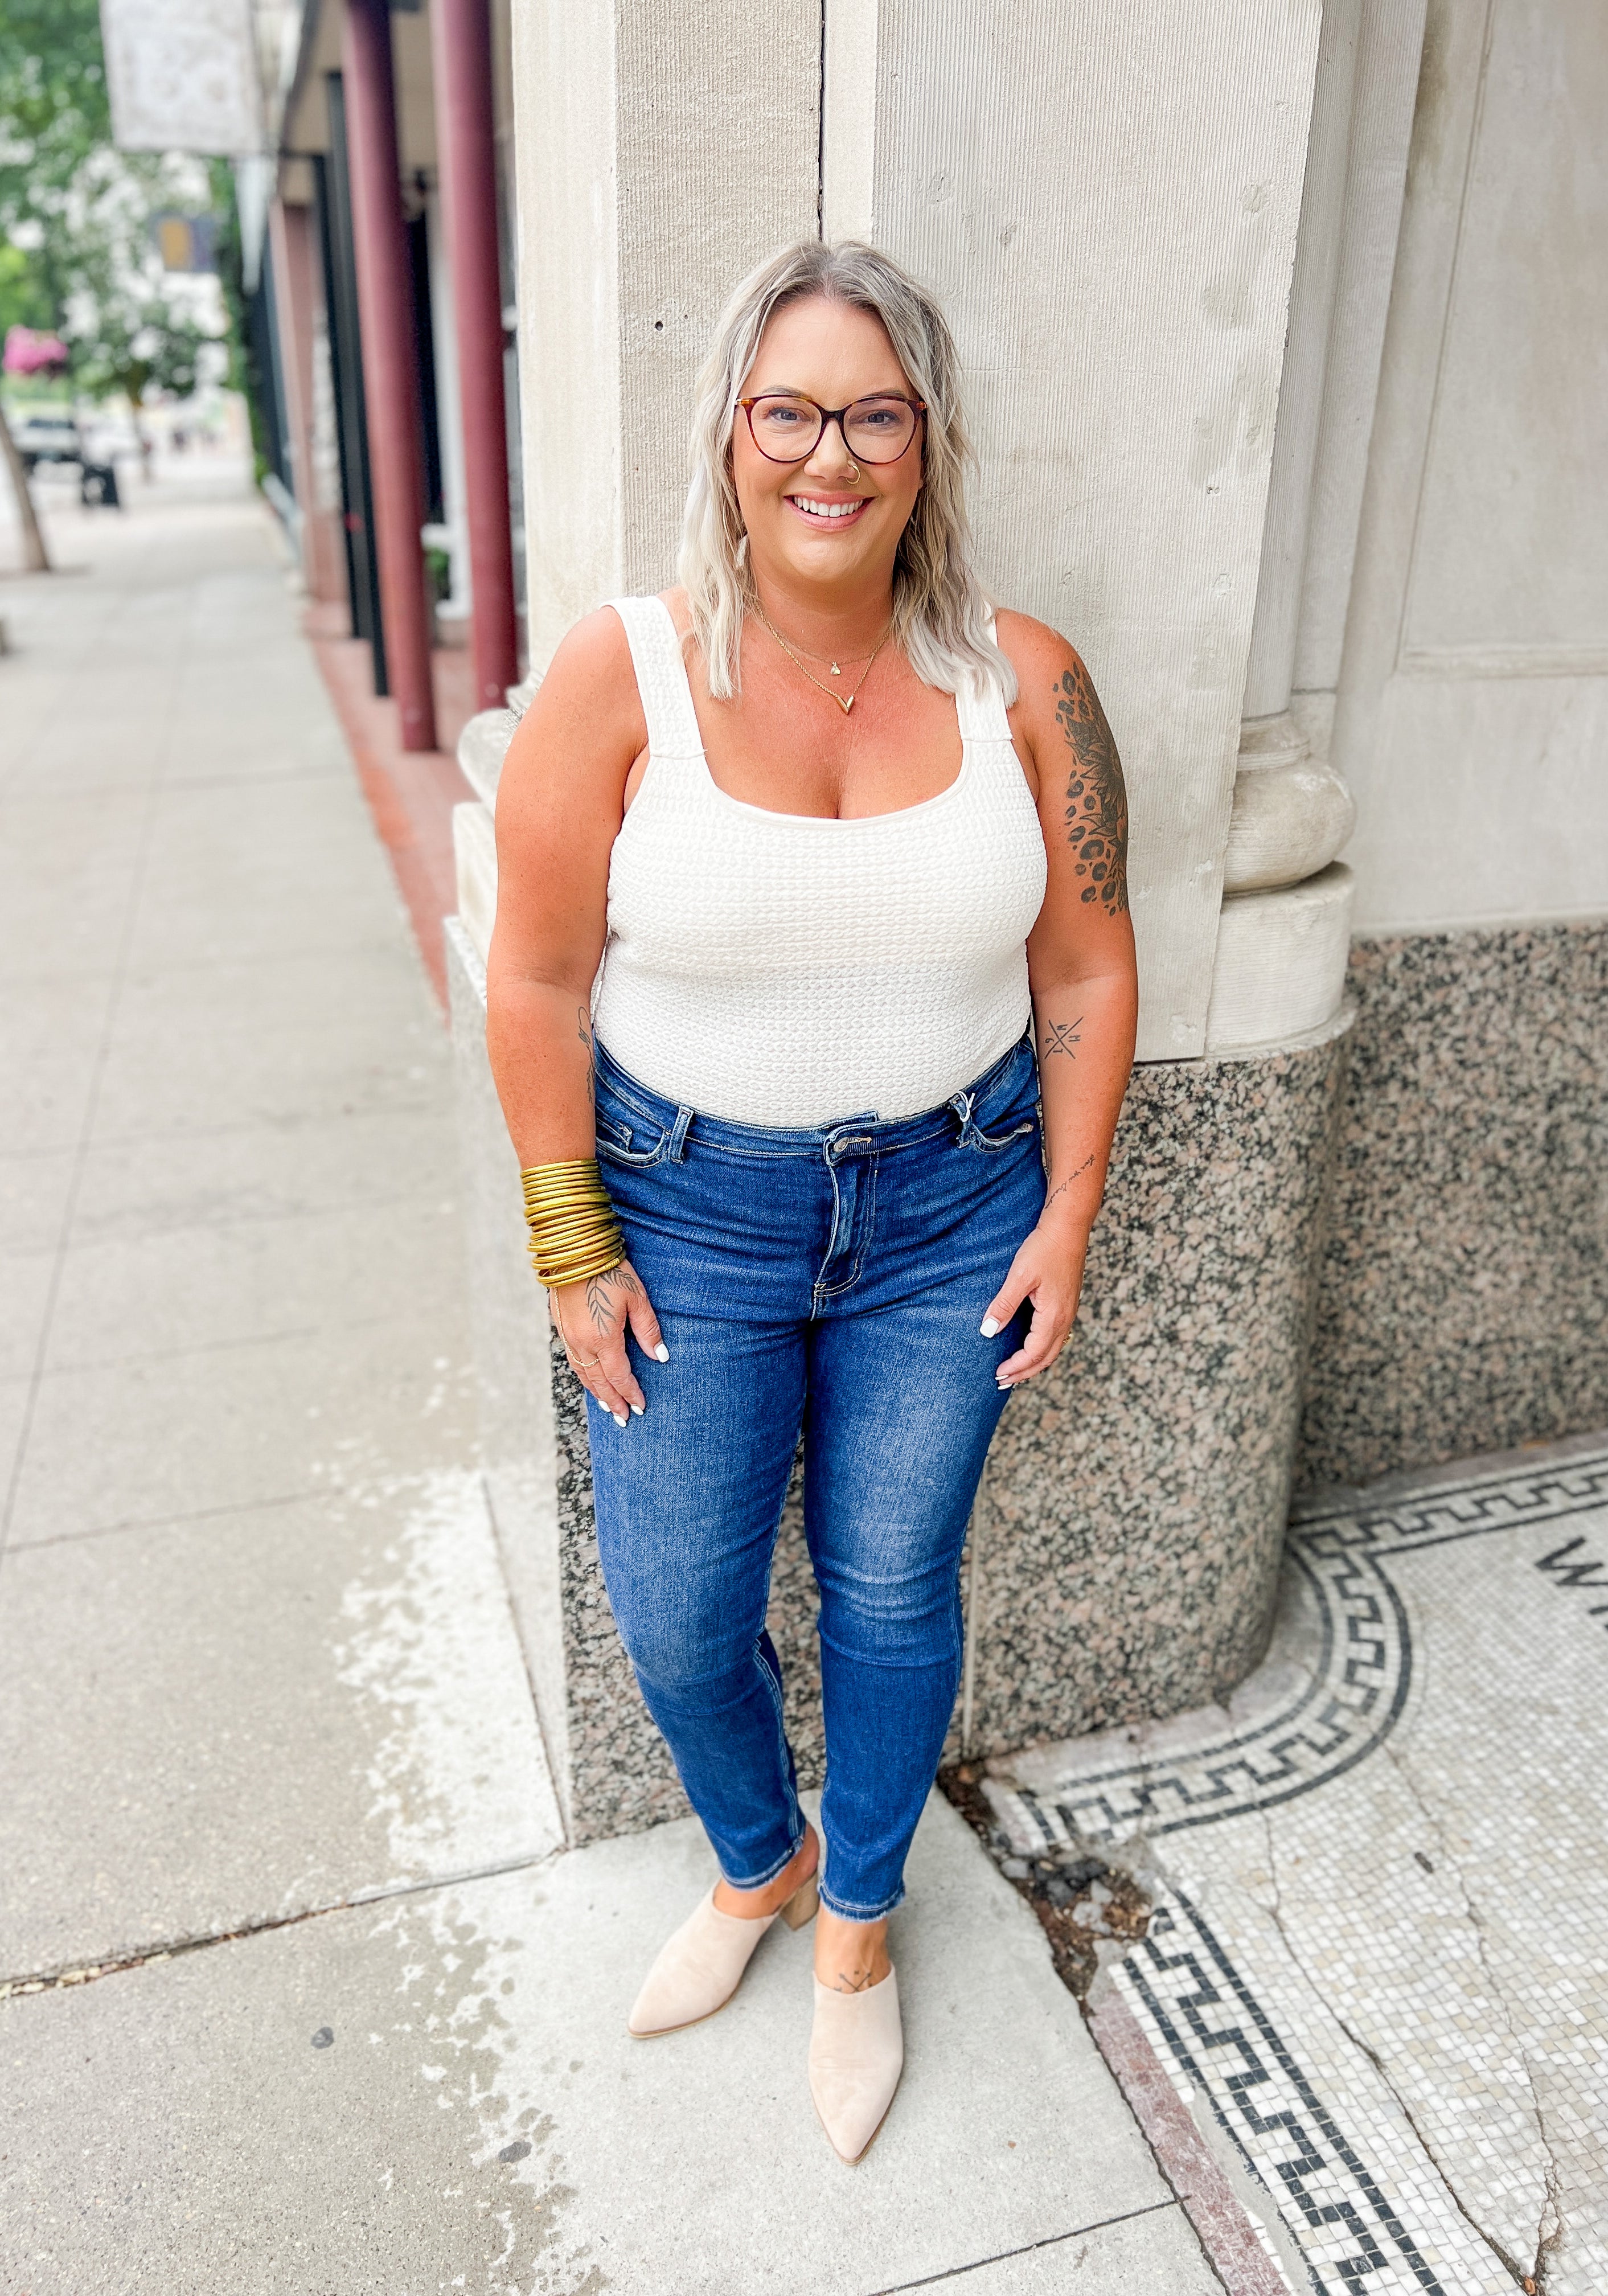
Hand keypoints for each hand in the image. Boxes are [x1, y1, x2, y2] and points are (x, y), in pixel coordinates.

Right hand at [550, 1258, 666, 1424]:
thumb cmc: (610, 1271)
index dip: (631, 1393)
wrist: (573, 1250)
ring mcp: (569, 1336)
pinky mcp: (561, 1326)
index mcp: (603, 1338)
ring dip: (596, 1392)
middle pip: (599, 1382)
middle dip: (613, 1402)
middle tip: (624, 1419)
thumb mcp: (636, 1298)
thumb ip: (648, 1329)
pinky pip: (573, 1360)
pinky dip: (583, 1375)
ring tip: (607, 1406)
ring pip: (583, 1373)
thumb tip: (659, 1356)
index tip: (640, 1408)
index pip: (620, 1376)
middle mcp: (582, 1343)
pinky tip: (590, 1378)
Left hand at [982, 1217, 1090, 1388]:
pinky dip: (1042, 1350)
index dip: (1015, 1367)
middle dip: (1024, 1373)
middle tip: (1003, 1382)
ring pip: (1053, 1349)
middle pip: (1046, 1358)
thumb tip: (987, 1331)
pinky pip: (1057, 1337)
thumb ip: (1004, 1305)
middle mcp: (1065, 1318)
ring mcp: (1069, 1312)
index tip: (997, 1374)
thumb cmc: (1043, 1249)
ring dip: (1034, 1364)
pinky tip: (1031, 1348)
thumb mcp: (1019, 1277)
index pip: (1034, 1353)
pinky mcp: (1067, 1304)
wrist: (1068, 1228)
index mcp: (1054, 1316)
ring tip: (1016, 1372)